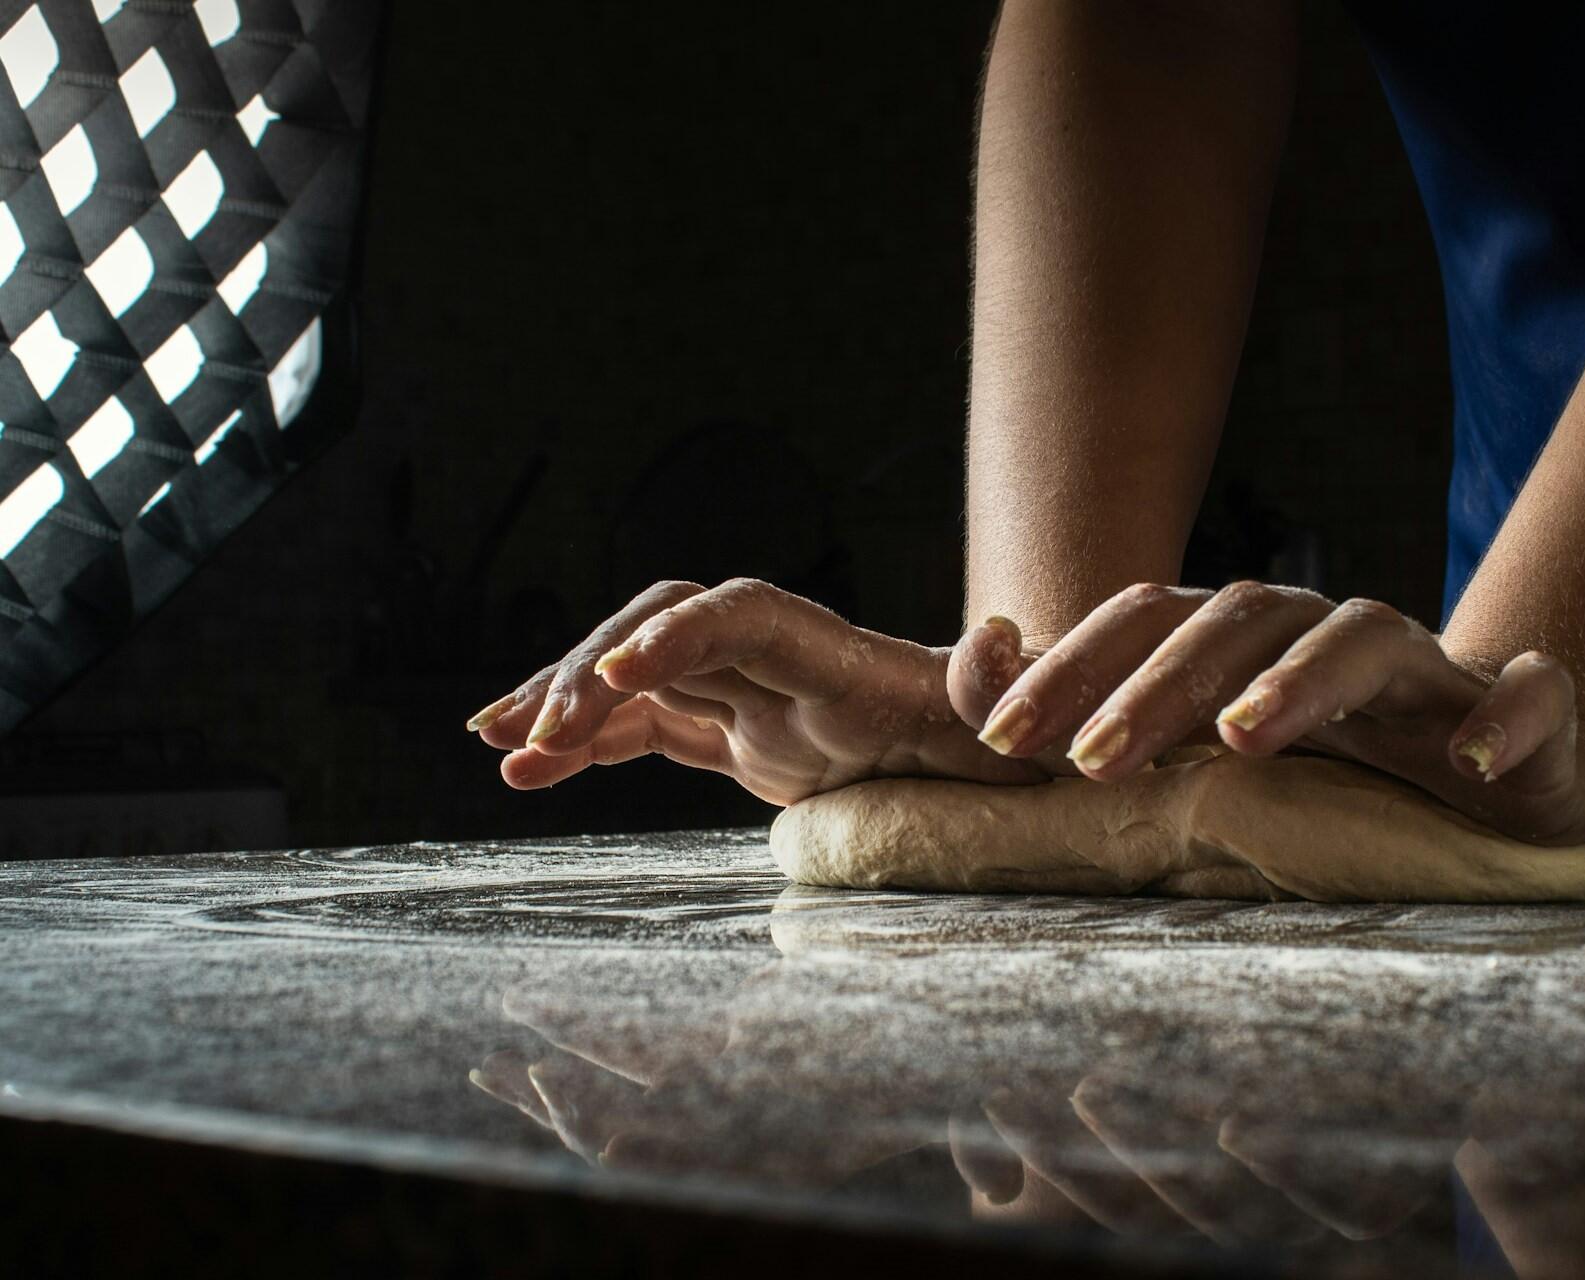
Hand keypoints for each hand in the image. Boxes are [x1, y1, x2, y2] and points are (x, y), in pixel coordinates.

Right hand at [466, 579, 1048, 804]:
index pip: (742, 618)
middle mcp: (784, 663)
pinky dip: (584, 744)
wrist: (1007, 760)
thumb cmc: (1015, 748)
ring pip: (637, 674)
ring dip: (565, 698)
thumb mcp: (1016, 734)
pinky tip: (524, 771)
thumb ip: (995, 693)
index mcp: (840, 659)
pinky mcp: (740, 735)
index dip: (676, 636)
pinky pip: (645, 728)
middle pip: (665, 629)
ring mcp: (755, 696)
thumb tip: (994, 636)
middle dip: (593, 669)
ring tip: (495, 741)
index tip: (615, 676)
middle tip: (535, 734)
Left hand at [947, 583, 1584, 843]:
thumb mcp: (1196, 748)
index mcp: (1245, 641)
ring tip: (1245, 739)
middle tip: (1091, 761)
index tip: (1005, 741)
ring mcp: (1428, 672)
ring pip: (1367, 639)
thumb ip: (1081, 705)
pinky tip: (1477, 763)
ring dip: (1303, 681)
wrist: (1495, 784)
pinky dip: (1511, 715)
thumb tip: (984, 650)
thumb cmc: (1325, 770)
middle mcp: (1326, 636)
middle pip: (1238, 622)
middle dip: (1158, 687)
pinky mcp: (1526, 714)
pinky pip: (1535, 697)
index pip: (1148, 621)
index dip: (1075, 668)